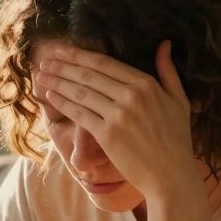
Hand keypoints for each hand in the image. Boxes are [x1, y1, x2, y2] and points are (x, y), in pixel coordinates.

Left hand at [36, 40, 197, 201]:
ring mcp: (118, 115)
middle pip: (88, 74)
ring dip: (57, 81)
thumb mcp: (179, 100)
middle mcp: (131, 95)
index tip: (62, 49)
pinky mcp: (108, 135)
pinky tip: (50, 95)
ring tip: (41, 75)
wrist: (171, 175)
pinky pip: (80, 113)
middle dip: (63, 64)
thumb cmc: (176, 140)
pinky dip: (62, 103)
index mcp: (146, 84)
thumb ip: (168, 71)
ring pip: (81, 92)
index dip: (79, 55)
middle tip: (44, 58)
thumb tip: (164, 44)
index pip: (105, 63)